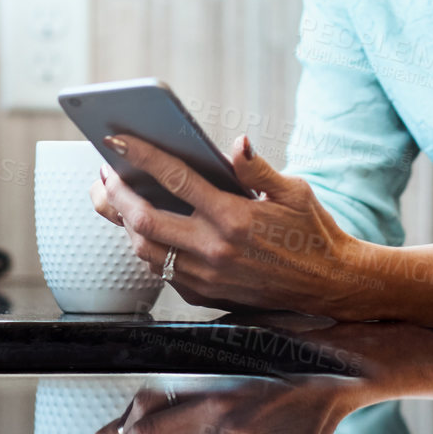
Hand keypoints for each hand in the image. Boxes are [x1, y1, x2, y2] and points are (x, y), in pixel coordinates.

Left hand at [87, 133, 372, 318]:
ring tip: (117, 198)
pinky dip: (147, 247)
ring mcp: (207, 276)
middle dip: (114, 194)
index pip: (175, 178)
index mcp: (234, 216)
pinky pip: (162, 270)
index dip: (140, 155)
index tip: (115, 139)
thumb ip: (257, 169)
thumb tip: (234, 144)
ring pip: (145, 250)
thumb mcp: (293, 191)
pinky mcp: (205, 295)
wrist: (329, 284)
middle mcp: (215, 249)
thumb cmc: (313, 232)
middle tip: (103, 172)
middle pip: (143, 220)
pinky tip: (146, 227)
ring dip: (124, 223)